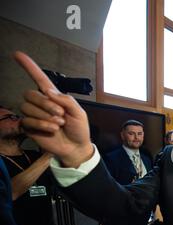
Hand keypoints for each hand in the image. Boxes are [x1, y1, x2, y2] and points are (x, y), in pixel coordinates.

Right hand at [14, 51, 92, 167]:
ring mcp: (34, 115)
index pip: (39, 79)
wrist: (76, 147)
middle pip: (30, 94)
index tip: (17, 54)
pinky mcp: (30, 127)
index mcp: (54, 97)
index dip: (29, 66)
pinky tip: (52, 129)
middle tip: (60, 114)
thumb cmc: (79, 129)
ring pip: (27, 107)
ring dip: (45, 115)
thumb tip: (48, 91)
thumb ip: (66, 100)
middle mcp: (41, 104)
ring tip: (59, 124)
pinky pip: (27, 120)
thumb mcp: (79, 112)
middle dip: (46, 104)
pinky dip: (42, 124)